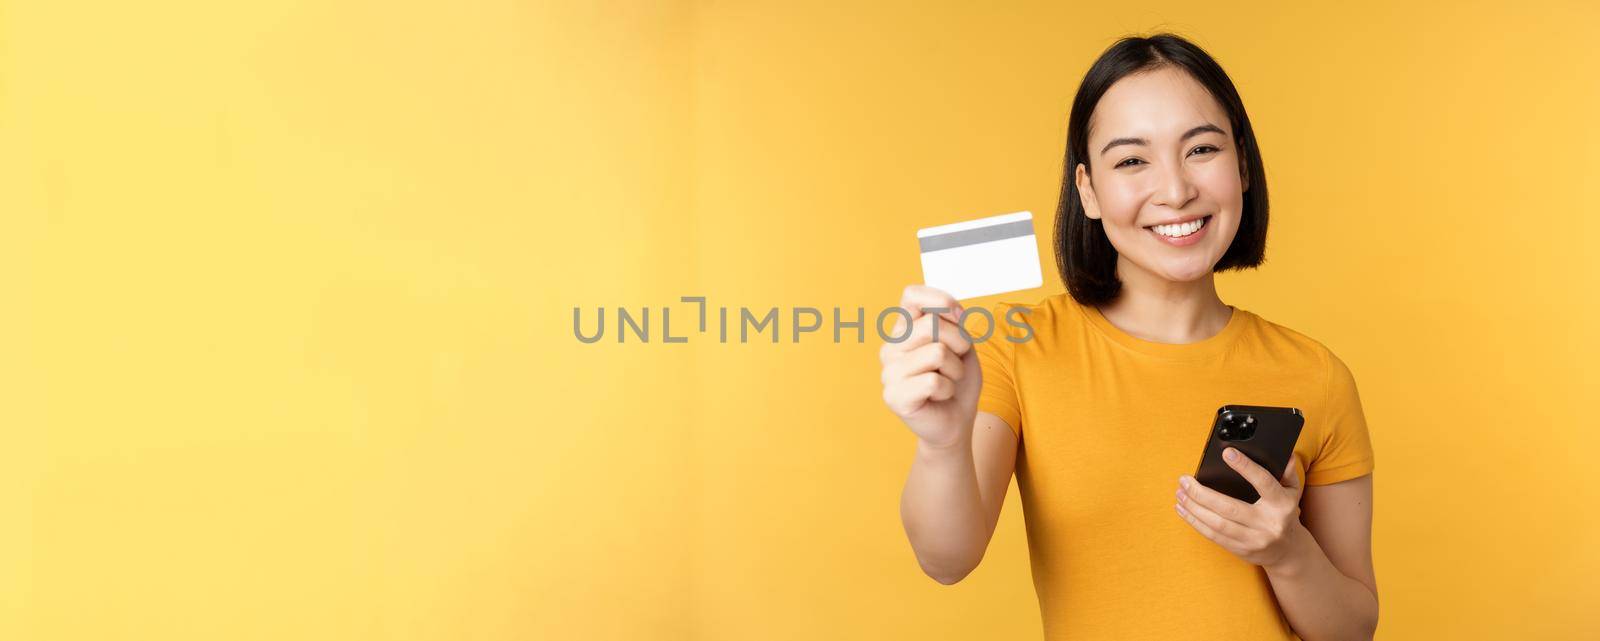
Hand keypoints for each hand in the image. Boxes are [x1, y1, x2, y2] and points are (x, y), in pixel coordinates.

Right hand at [879, 285, 981, 449]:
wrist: (955, 421)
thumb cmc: (957, 380)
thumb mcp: (962, 343)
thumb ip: (952, 322)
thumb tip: (947, 313)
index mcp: (903, 330)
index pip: (912, 294)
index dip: (941, 300)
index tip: (959, 318)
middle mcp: (890, 347)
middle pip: (932, 324)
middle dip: (959, 342)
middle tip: (956, 362)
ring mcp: (888, 372)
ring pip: (937, 352)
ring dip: (956, 370)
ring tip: (947, 381)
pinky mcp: (893, 396)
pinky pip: (934, 381)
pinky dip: (948, 389)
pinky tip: (939, 397)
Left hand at [1174, 449, 1308, 569]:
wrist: (1288, 551)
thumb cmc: (1286, 514)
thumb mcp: (1292, 492)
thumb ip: (1288, 473)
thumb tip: (1285, 455)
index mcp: (1281, 505)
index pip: (1263, 482)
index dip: (1245, 467)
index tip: (1227, 453)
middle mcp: (1267, 523)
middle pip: (1229, 508)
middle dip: (1202, 493)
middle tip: (1185, 480)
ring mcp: (1253, 539)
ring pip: (1217, 523)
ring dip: (1194, 508)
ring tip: (1180, 493)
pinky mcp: (1241, 550)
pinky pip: (1213, 535)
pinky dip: (1195, 522)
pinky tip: (1183, 510)